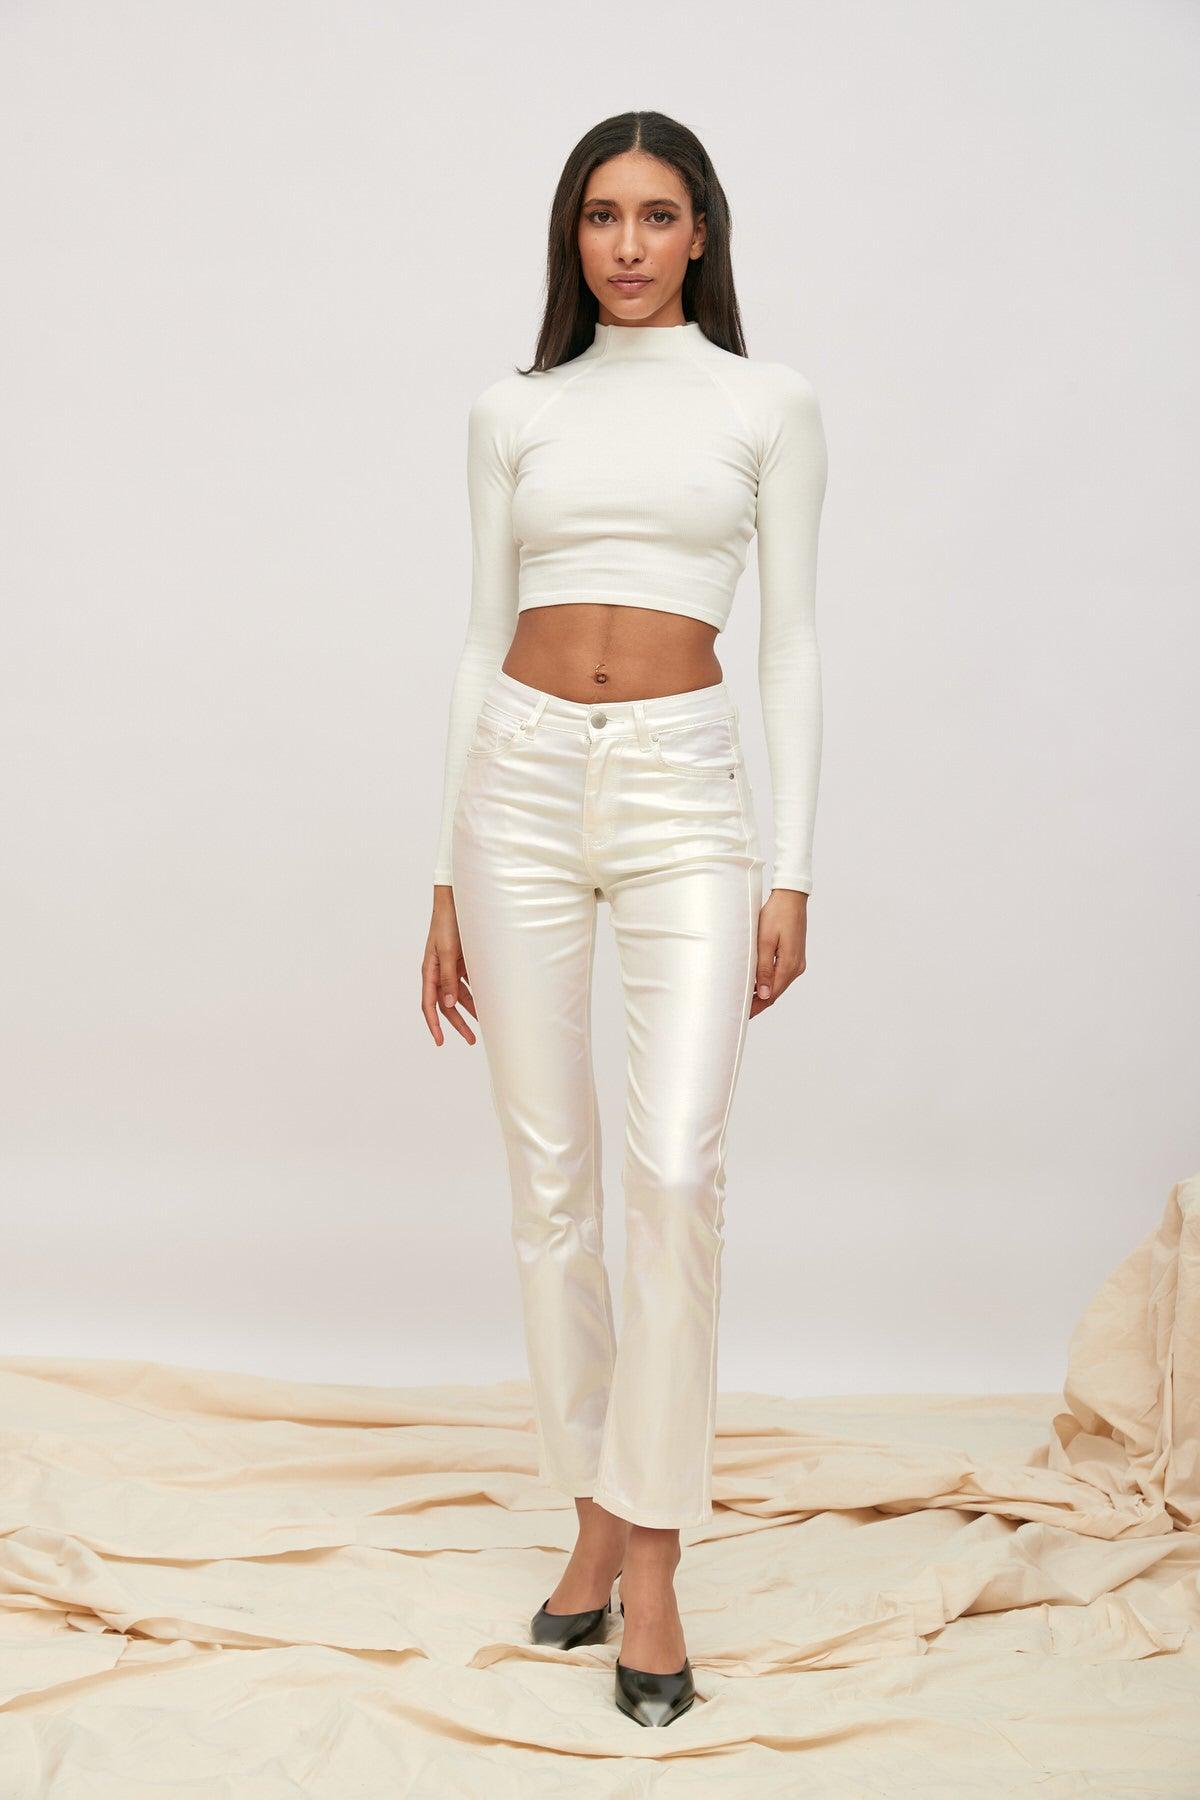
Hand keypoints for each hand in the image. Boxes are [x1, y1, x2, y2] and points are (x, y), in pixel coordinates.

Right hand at [422, 886, 479, 1045]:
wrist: (456, 901)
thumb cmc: (448, 924)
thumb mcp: (448, 953)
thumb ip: (448, 979)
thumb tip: (449, 1005)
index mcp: (429, 971)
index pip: (429, 1004)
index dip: (434, 1024)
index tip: (440, 1042)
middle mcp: (438, 971)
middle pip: (446, 1004)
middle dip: (458, 1023)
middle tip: (472, 1039)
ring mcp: (450, 966)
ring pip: (459, 995)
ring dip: (470, 1009)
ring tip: (485, 1023)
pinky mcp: (462, 960)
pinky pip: (469, 982)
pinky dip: (477, 993)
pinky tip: (487, 1001)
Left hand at [751, 888, 808, 1016]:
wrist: (791, 898)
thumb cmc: (776, 915)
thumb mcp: (765, 941)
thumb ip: (763, 969)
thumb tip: (763, 994)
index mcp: (789, 965)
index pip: (771, 995)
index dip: (756, 1006)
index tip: (742, 1014)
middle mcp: (796, 967)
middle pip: (775, 992)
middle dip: (758, 1003)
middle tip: (739, 1011)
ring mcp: (798, 962)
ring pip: (778, 985)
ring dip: (763, 993)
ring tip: (745, 1000)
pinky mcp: (795, 956)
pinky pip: (781, 975)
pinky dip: (769, 982)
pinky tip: (757, 984)